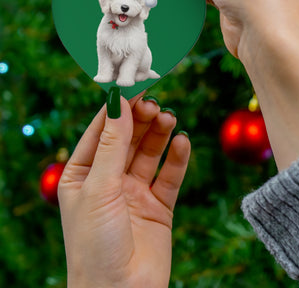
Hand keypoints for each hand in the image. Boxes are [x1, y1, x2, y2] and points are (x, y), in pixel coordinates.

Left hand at [58, 93, 189, 287]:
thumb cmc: (95, 244)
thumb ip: (112, 144)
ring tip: (169, 118)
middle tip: (155, 104)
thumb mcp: (99, 187)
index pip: (101, 131)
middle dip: (141, 120)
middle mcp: (109, 180)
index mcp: (83, 175)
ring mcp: (135, 192)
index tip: (135, 86)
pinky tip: (182, 142)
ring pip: (150, 153)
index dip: (118, 108)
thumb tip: (118, 102)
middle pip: (128, 139)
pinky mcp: (159, 205)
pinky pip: (170, 175)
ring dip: (159, 134)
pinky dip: (177, 158)